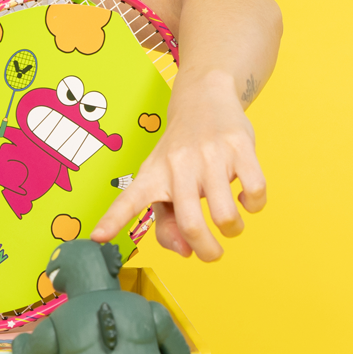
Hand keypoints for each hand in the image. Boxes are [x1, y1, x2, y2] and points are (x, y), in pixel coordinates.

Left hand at [92, 71, 266, 261]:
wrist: (203, 99)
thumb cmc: (180, 152)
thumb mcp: (163, 180)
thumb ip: (167, 221)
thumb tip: (186, 251)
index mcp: (151, 175)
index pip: (128, 200)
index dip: (113, 221)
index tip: (97, 237)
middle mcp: (177, 165)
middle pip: (191, 224)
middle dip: (207, 251)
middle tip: (212, 254)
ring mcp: (210, 155)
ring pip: (226, 215)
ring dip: (233, 230)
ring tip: (230, 224)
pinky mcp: (240, 147)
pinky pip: (256, 191)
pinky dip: (254, 205)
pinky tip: (245, 198)